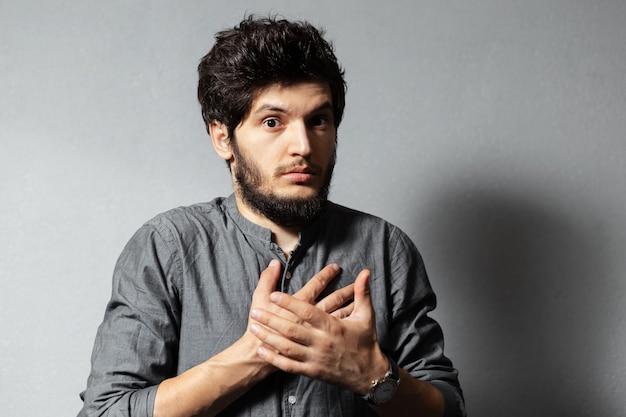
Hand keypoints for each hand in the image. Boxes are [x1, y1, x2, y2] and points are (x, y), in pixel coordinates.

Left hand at [249, 268, 387, 394]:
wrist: (369, 375)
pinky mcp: (312, 371)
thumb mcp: (366, 316)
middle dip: (271, 320)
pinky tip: (262, 350)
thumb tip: (365, 272)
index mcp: (333, 327)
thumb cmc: (366, 342)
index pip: (307, 312)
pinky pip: (289, 365)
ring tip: (253, 327)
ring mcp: (315, 359)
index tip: (275, 295)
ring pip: (286, 348)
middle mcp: (321, 343)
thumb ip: (362, 293)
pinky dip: (274, 358)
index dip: (290, 303)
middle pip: (291, 330)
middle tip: (254, 311)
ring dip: (268, 337)